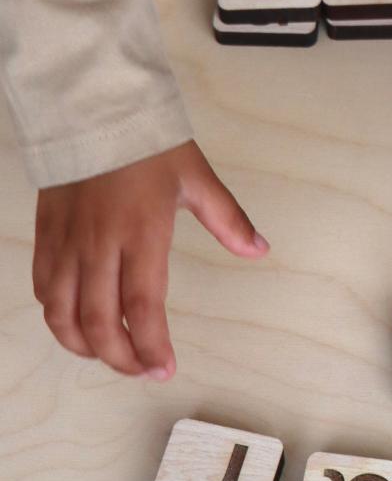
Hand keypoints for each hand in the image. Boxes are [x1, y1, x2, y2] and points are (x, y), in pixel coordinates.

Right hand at [32, 139, 269, 380]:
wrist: (94, 111)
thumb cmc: (148, 144)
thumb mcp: (196, 178)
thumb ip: (228, 220)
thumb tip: (259, 248)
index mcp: (142, 231)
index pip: (143, 305)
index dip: (151, 345)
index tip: (164, 369)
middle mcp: (100, 244)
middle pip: (100, 322)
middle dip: (121, 358)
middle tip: (142, 370)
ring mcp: (68, 243)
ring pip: (63, 314)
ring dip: (85, 345)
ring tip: (111, 354)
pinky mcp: (46, 236)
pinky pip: (43, 290)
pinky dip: (57, 317)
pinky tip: (76, 323)